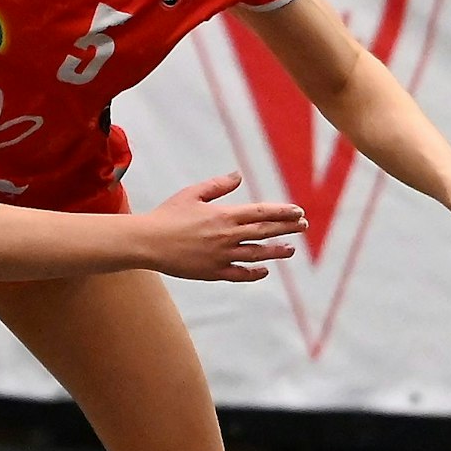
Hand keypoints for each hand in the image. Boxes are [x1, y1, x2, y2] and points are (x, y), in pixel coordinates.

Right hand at [140, 171, 306, 281]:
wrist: (148, 242)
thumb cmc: (167, 215)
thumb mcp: (191, 194)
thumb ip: (217, 186)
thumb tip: (238, 176)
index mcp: (224, 215)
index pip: (261, 212)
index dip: (282, 212)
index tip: (298, 211)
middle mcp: (228, 236)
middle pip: (265, 232)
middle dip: (287, 228)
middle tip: (303, 226)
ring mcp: (223, 256)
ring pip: (258, 254)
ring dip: (277, 251)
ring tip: (290, 249)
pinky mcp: (214, 272)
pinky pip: (241, 274)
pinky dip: (255, 272)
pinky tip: (264, 269)